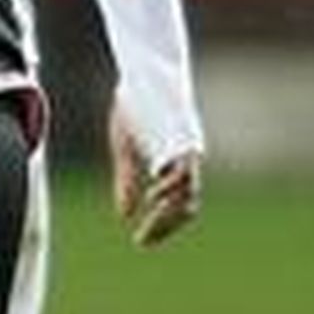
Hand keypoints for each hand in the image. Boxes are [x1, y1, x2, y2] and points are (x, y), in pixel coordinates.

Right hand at [109, 99, 202, 247]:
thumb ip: (128, 181)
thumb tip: (125, 215)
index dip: (162, 226)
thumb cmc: (138, 108)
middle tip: (143, 241)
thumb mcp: (126, 150)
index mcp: (174, 166)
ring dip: (169, 212)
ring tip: (149, 222)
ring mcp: (186, 150)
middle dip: (166, 226)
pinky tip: (152, 195)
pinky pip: (182, 169)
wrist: (145, 72)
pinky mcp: (181, 136)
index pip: (178, 207)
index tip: (141, 241)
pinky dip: (169, 187)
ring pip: (188, 192)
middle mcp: (186, 162)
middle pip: (188, 206)